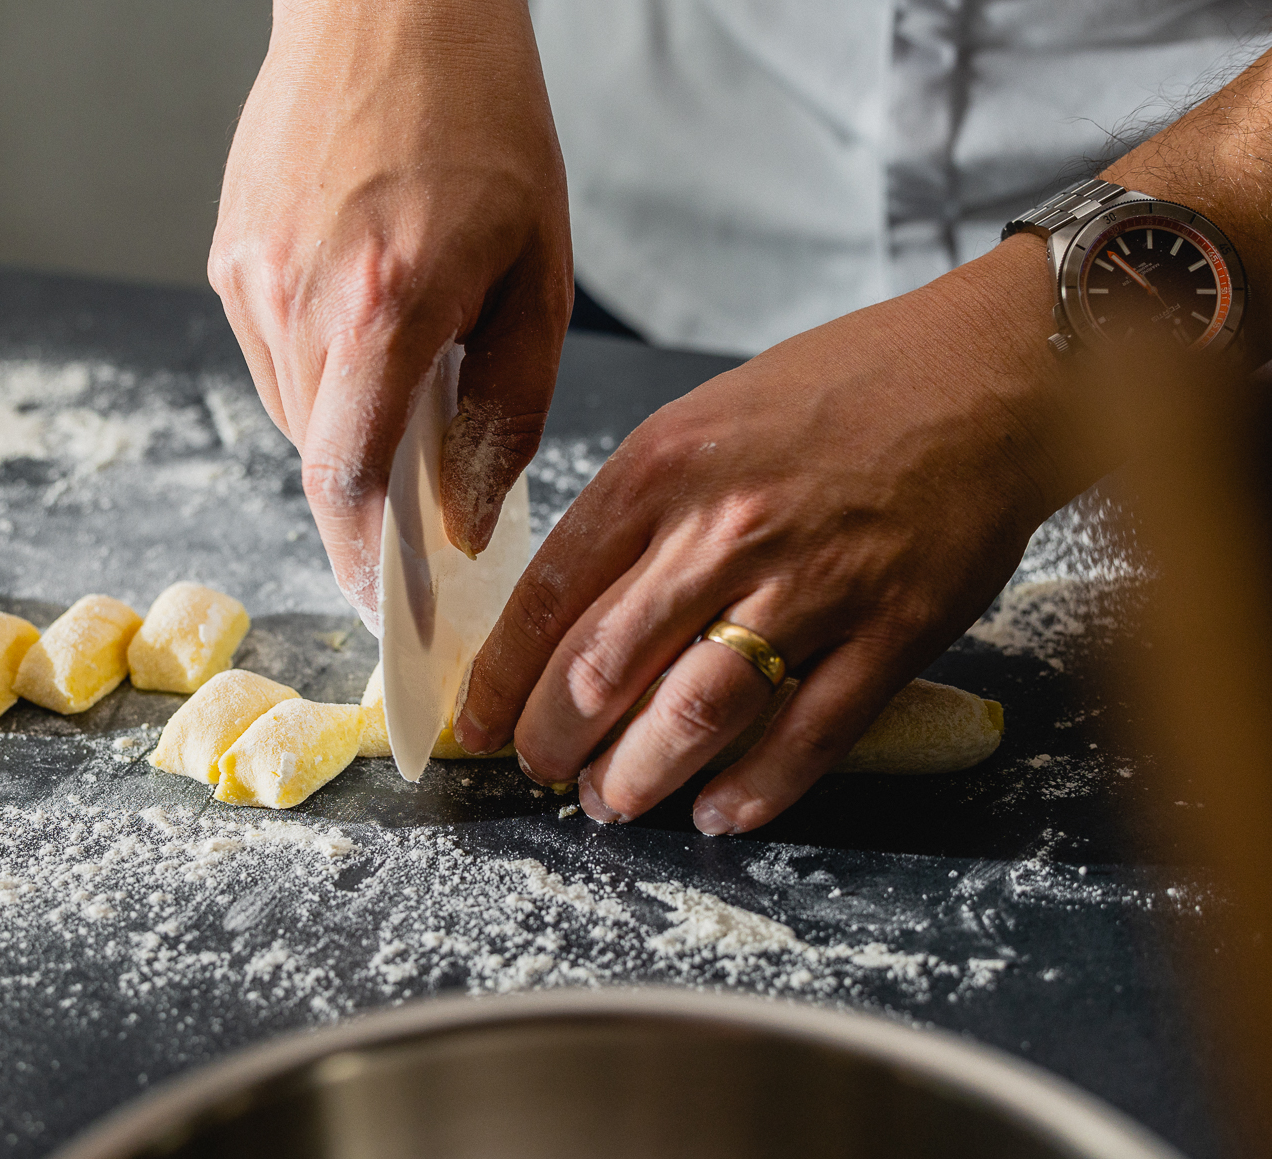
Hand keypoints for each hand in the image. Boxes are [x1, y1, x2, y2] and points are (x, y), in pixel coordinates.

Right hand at [208, 0, 571, 625]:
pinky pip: (273, 360)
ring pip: (293, 414)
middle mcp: (298, 297)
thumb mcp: (541, 271)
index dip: (364, 563)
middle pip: (318, 459)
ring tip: (408, 394)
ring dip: (347, 437)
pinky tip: (368, 334)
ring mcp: (249, 275)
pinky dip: (321, 380)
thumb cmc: (487, 124)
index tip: (388, 611)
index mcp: (385, 303)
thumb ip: (507, 407)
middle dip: (368, 511)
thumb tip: (466, 517)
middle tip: (420, 529)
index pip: (348, 480)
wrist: (388, 3)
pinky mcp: (229, 255)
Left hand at [455, 234, 1093, 832]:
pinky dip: (755, 789)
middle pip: (607, 666)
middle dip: (556, 740)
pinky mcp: (894, 630)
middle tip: (544, 770)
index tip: (480, 722)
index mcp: (665, 467)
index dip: (503, 677)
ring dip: (640, 776)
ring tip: (615, 802)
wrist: (990, 372)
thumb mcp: (706, 417)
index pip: (550, 594)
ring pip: (696, 713)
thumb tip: (574, 609)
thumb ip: (638, 510)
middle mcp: (727, 528)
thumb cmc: (843, 389)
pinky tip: (719, 811)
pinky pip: (807, 735)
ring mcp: (814, 583)